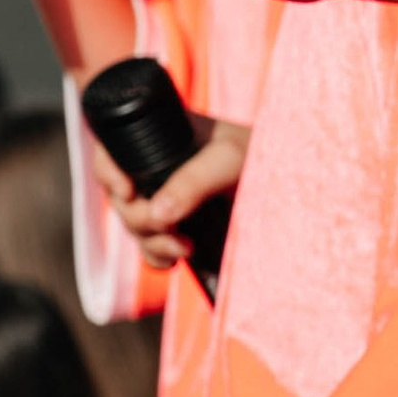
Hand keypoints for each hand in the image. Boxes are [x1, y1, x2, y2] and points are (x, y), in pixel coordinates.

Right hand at [91, 116, 247, 269]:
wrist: (289, 182)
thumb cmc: (260, 155)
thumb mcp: (229, 159)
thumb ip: (193, 181)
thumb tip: (157, 214)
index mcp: (160, 139)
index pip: (112, 150)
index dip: (107, 170)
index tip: (124, 190)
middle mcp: (156, 169)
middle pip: (120, 198)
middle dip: (137, 218)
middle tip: (169, 228)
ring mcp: (166, 200)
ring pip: (135, 227)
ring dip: (151, 242)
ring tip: (184, 247)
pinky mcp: (180, 229)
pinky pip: (152, 249)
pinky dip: (159, 257)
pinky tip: (180, 256)